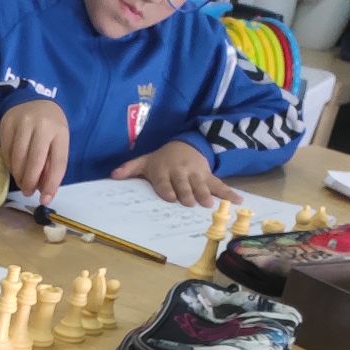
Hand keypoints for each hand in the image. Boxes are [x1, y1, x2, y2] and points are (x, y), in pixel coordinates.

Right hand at [0, 99, 69, 202]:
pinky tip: (15, 168)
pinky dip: (10, 165)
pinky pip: (6, 152)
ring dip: (19, 176)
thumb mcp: (57, 143)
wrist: (32, 101)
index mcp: (60, 131)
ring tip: (22, 182)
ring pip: (18, 159)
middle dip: (30, 182)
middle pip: (35, 161)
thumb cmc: (49, 127)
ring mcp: (22, 123)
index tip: (45, 199)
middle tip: (28, 192)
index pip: (58, 162)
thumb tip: (44, 194)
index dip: (51, 184)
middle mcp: (42, 125)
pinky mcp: (7, 124)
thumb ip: (53, 166)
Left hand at [113, 140, 238, 206]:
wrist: (185, 144)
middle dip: (187, 193)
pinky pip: (219, 184)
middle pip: (184, 184)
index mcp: (164, 171)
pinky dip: (228, 192)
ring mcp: (196, 174)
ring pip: (201, 184)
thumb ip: (130, 169)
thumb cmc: (162, 159)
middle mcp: (181, 172)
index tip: (171, 197)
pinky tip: (237, 201)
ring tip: (210, 204)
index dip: (168, 189)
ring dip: (205, 194)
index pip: (165, 181)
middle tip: (190, 203)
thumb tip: (112, 175)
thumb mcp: (145, 161)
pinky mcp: (208, 175)